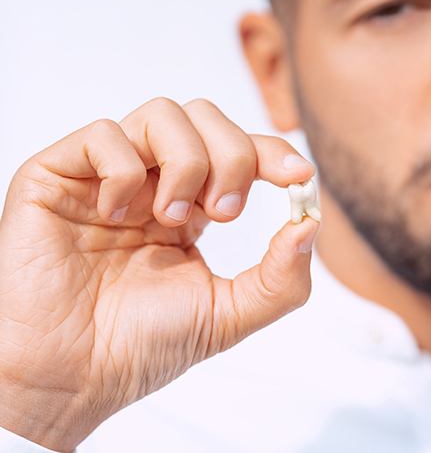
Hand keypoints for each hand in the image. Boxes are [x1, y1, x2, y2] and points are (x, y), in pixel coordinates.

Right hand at [0, 97, 318, 451]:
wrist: (71, 377)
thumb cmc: (142, 346)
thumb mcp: (227, 315)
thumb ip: (279, 277)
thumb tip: (310, 222)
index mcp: (189, 209)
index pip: (237, 151)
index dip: (270, 152)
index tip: (297, 176)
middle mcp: (150, 183)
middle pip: (205, 118)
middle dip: (231, 158)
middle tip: (224, 214)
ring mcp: (106, 176)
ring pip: (162, 114)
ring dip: (185, 162)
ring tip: (172, 218)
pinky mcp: (58, 176)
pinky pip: (102, 134)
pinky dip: (123, 170)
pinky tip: (116, 214)